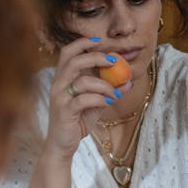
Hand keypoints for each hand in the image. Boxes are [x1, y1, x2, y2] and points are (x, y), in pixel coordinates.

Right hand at [46, 37, 131, 158]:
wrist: (62, 145)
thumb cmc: (78, 121)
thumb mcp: (96, 104)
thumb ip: (110, 91)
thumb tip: (129, 82)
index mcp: (63, 78)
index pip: (67, 52)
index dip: (82, 43)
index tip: (100, 42)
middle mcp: (58, 84)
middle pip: (75, 60)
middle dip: (97, 58)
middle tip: (115, 62)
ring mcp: (60, 97)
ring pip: (83, 80)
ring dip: (104, 85)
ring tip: (114, 93)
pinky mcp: (64, 111)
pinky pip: (84, 99)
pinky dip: (100, 99)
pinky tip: (107, 102)